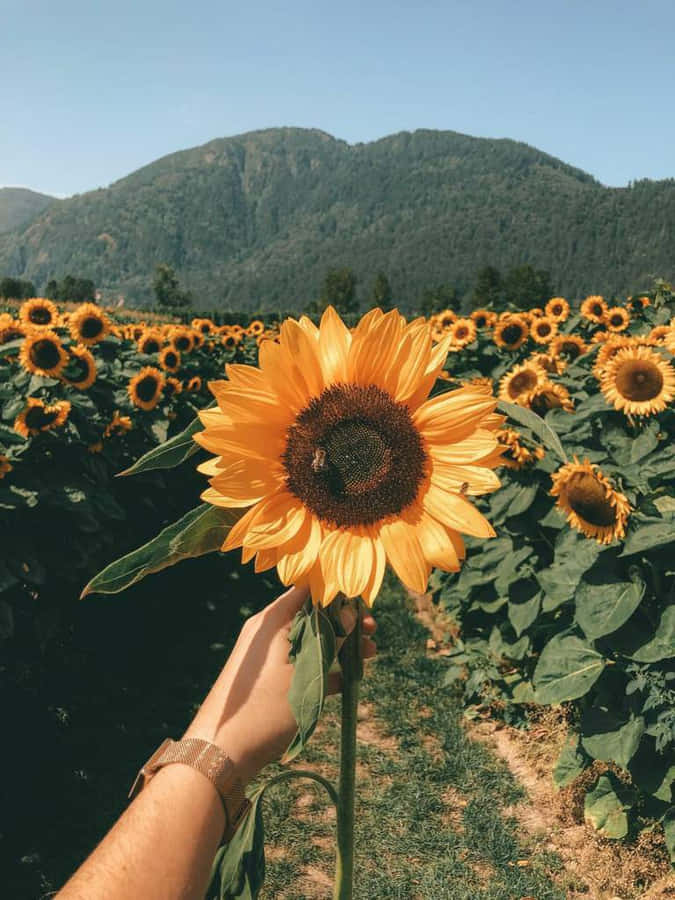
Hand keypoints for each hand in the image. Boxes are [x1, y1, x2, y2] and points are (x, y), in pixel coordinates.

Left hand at [183, 585, 376, 785]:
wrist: (223, 751)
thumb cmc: (264, 708)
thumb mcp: (305, 673)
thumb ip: (330, 641)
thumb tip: (350, 612)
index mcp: (272, 620)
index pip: (309, 590)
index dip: (338, 594)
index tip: (363, 605)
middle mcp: (269, 631)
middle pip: (314, 615)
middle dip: (345, 623)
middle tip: (373, 631)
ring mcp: (270, 655)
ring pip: (312, 640)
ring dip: (340, 646)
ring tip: (369, 654)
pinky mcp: (272, 677)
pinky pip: (304, 662)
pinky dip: (326, 666)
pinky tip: (351, 676)